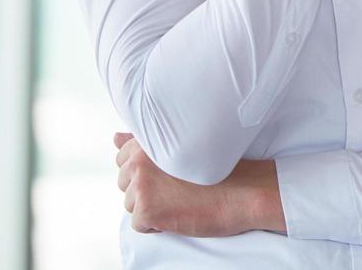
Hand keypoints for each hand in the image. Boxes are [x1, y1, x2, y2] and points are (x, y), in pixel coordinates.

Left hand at [113, 132, 284, 236]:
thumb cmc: (221, 168)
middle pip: (125, 182)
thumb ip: (144, 143)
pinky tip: (180, 211)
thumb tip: (115, 138)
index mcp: (149, 140)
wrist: (246, 191)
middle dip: (147, 189)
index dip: (147, 169)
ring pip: (131, 203)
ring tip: (182, 197)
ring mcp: (141, 185)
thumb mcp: (182, 148)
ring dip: (153, 205)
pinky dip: (158, 224)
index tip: (171, 172)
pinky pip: (140, 223)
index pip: (124, 157)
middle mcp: (140, 160)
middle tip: (180, 186)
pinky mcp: (146, 209)